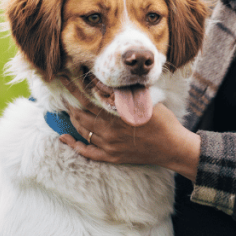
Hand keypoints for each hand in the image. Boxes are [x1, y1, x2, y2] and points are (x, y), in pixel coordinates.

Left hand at [61, 79, 199, 180]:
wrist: (172, 147)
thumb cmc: (162, 121)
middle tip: (63, 91)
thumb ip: (125, 93)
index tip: (67, 78)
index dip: (76, 88)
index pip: (89, 98)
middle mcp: (110, 131)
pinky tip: (63, 138)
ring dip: (72, 118)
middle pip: (81, 114)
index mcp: (118, 115)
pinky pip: (88, 152)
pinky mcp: (112, 157)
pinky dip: (74, 145)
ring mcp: (110, 146)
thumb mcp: (145, 101)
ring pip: (83, 130)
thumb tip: (107, 81)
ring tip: (67, 107)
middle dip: (69, 101)